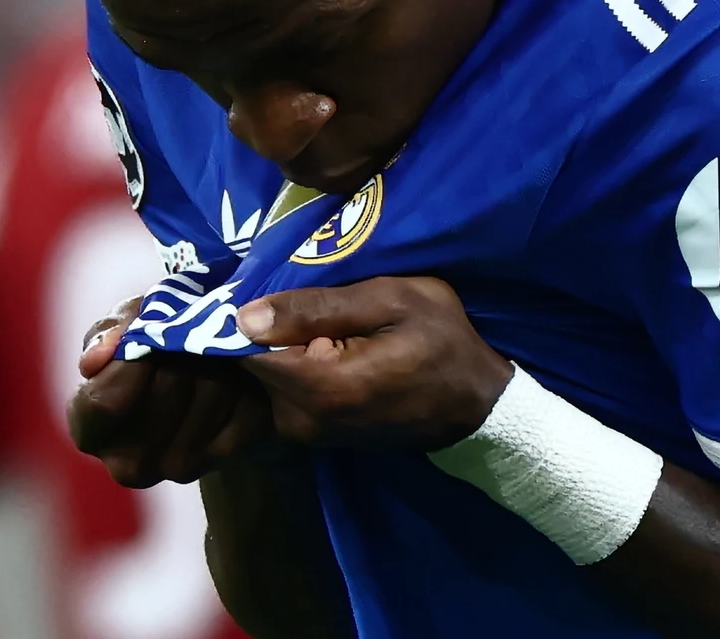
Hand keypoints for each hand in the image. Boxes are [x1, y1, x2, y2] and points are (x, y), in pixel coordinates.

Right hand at [68, 295, 274, 487]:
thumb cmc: (152, 347)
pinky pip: (245, 412)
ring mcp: (180, 468)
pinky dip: (247, 384)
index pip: (103, 404)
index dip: (129, 363)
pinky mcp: (228, 458)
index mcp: (90, 431)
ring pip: (210, 398)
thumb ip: (109, 333)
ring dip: (218, 363)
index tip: (148, 335)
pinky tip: (239, 374)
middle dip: (178, 354)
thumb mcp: (128, 324)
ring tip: (213, 350)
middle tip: (187, 336)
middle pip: (163, 393)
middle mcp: (130, 464)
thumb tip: (94, 360)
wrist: (211, 383)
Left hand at [236, 276, 515, 450]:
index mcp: (317, 385)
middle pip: (251, 362)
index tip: (263, 284)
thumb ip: (318, 307)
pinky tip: (325, 343)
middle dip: (265, 328)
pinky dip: (295, 365)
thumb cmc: (442, 341)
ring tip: (317, 317)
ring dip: (282, 346)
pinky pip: (285, 391)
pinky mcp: (316, 435)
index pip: (241, 347)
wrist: (478, 404)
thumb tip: (244, 315)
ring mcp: (307, 434)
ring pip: (267, 377)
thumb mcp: (391, 301)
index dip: (245, 312)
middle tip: (298, 294)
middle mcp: (300, 419)